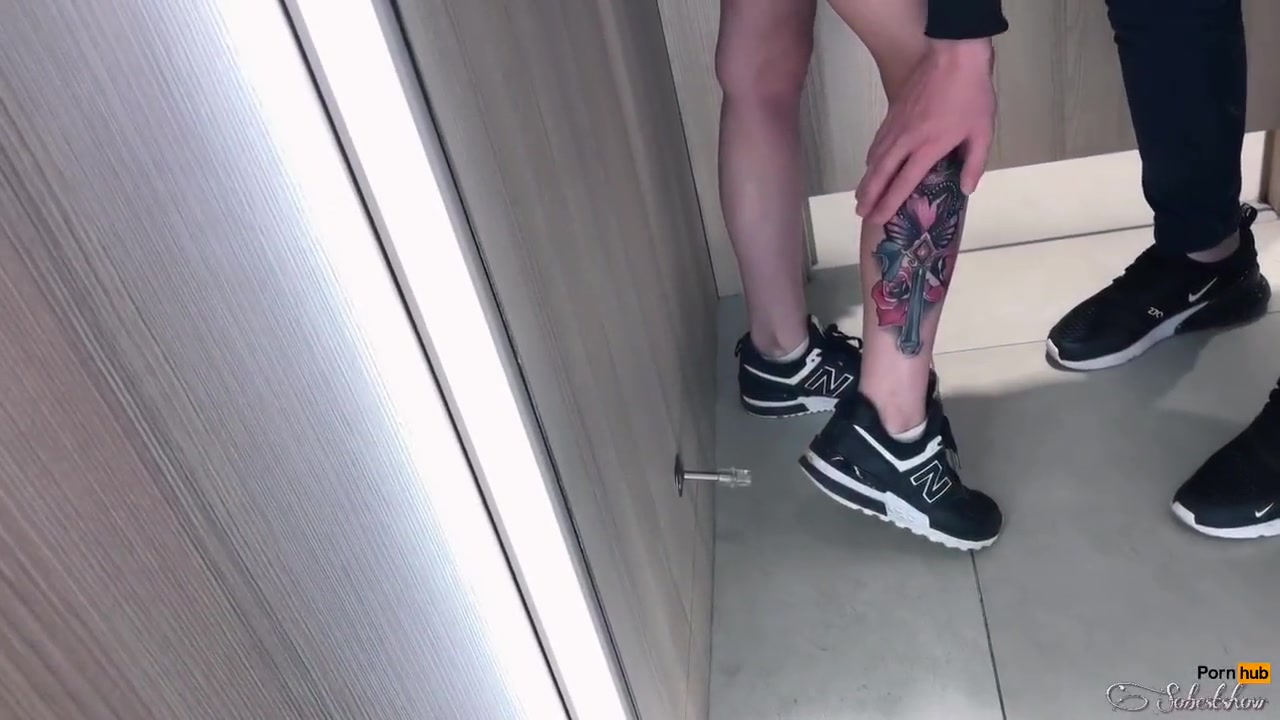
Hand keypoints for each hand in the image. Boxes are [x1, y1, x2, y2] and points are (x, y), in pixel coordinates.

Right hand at [855, 39, 995, 224]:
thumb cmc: (972, 95)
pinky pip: (878, 142)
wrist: (954, 55)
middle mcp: (905, 140)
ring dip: (866, 179)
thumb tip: (966, 189)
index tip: (878, 220)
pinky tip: (871, 164)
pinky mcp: (893, 113)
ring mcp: (896, 126)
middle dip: (869, 196)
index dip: (889, 204)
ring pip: (875, 157)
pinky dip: (872, 157)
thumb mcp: (982, 132)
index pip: (903, 183)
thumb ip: (973, 163)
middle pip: (880, 174)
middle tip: (860, 213)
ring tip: (861, 195)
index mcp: (927, 148)